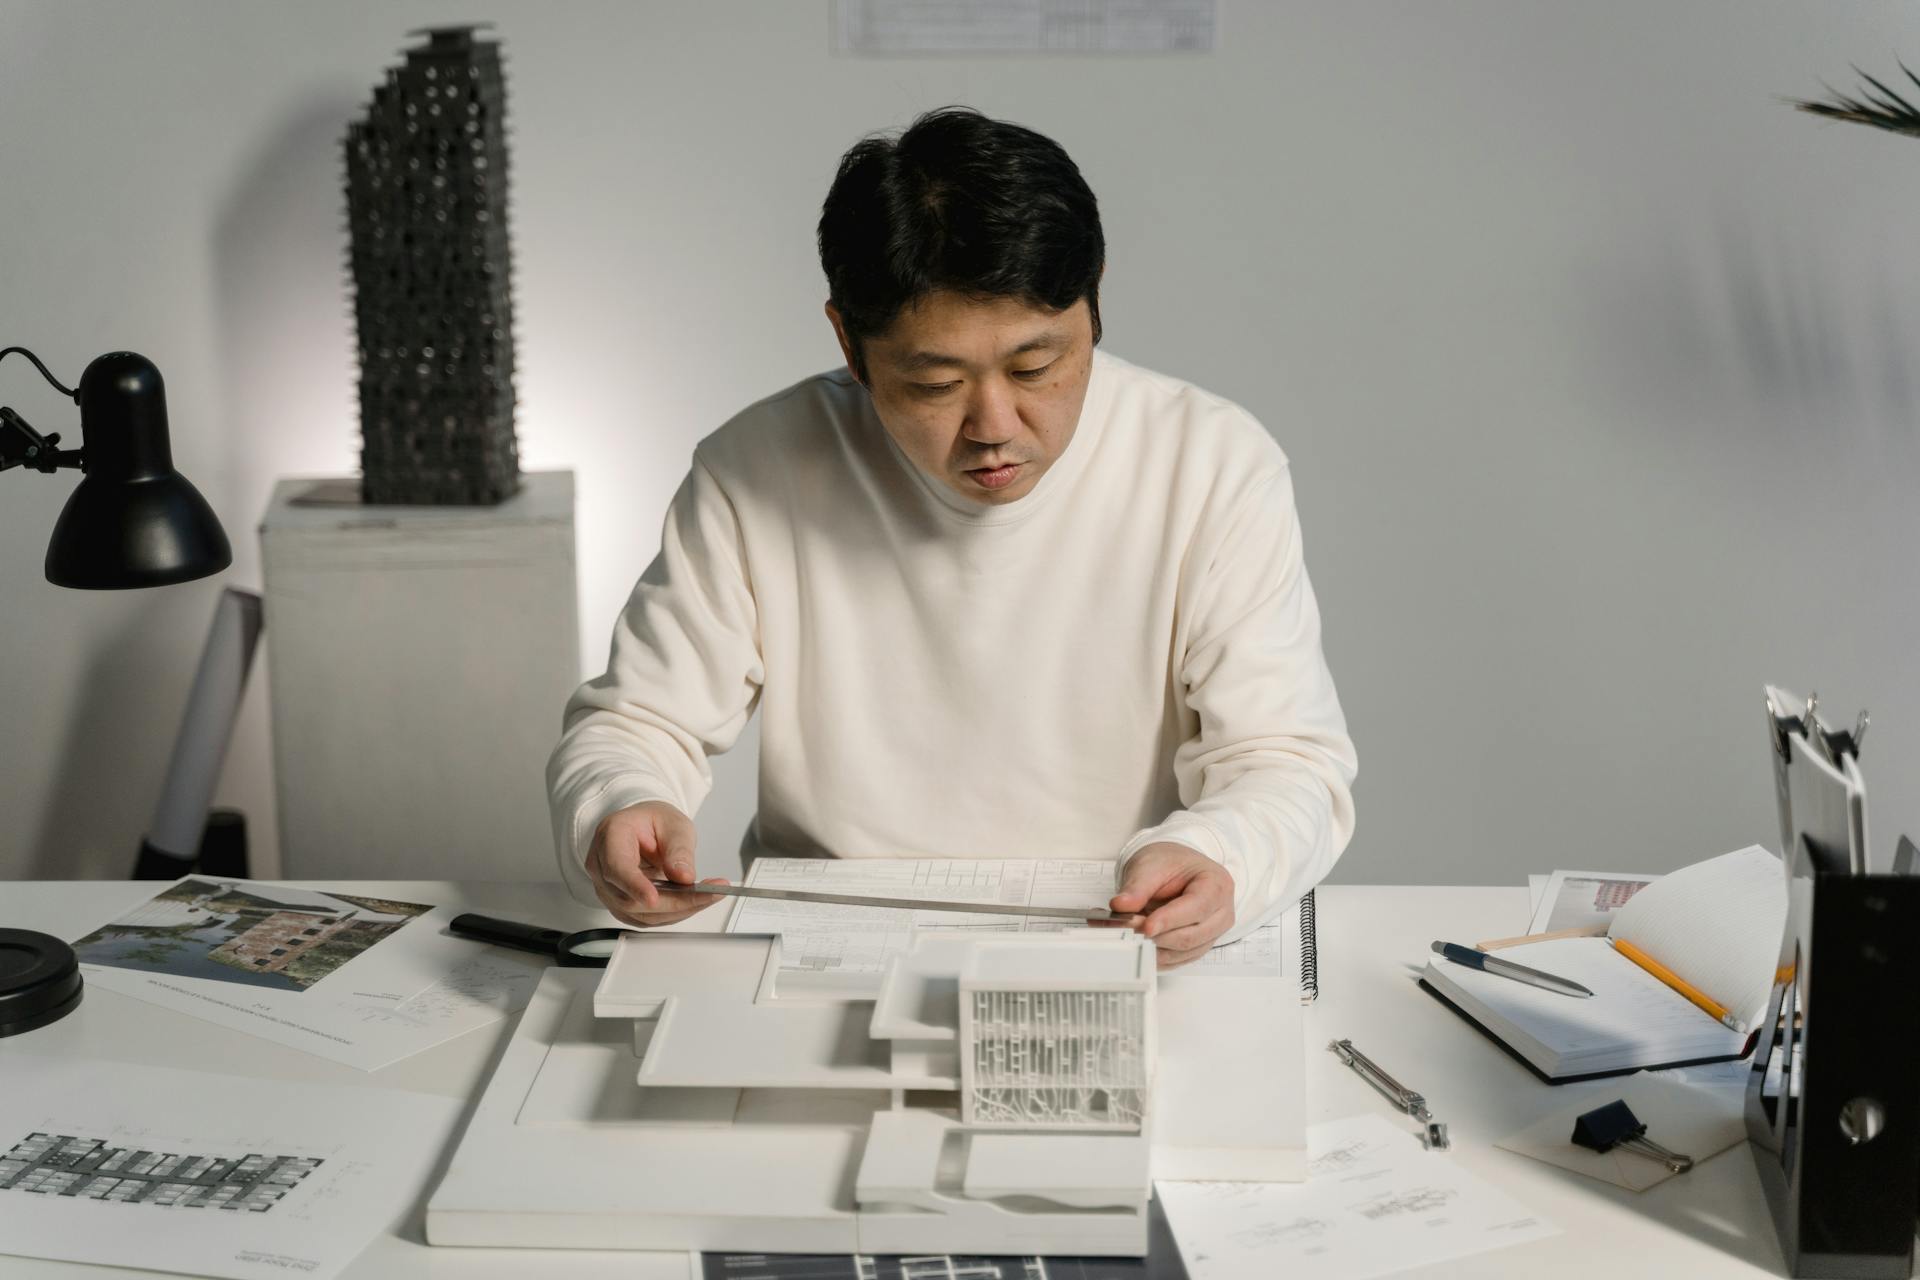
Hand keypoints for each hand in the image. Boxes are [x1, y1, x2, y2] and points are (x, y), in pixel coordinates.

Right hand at [585, 801, 728, 926]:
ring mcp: (607, 888)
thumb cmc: (654, 822)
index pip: (616, 867)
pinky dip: (672, 914)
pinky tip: (692, 902)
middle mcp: (602, 865)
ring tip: (708, 895)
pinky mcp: (620, 904)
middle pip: (629, 898)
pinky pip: (645, 918)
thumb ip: (679, 850)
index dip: (634, 886)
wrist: (644, 829)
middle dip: (673, 901)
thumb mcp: (675, 825)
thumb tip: (683, 877)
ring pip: (639, 913)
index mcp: (611, 836)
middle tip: (709, 894)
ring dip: (677, 910)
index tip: (653, 898)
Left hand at [1109, 842, 1234, 968]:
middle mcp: (1221, 913)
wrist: (1175, 869)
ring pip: (1184, 952)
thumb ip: (1136, 887)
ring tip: (1130, 932)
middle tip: (1128, 928)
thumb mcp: (1150, 866)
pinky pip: (1178, 960)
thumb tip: (1120, 905)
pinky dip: (1156, 955)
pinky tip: (1139, 944)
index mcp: (1217, 884)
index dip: (1170, 920)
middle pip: (1192, 936)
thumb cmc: (1170, 863)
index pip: (1197, 907)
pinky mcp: (1199, 947)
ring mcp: (1213, 933)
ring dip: (1154, 947)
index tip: (1145, 926)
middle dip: (1158, 936)